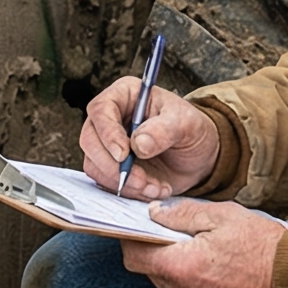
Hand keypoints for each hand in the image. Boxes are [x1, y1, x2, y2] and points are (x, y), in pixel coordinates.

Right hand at [79, 75, 219, 200]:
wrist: (198, 157)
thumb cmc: (191, 130)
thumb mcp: (187, 124)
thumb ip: (164, 130)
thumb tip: (138, 144)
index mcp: (125, 95)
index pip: (101, 109)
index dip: (108, 133)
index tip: (123, 155)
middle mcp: (111, 118)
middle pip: (89, 140)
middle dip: (113, 166)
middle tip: (141, 180)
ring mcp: (107, 145)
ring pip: (95, 166)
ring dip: (124, 183)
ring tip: (155, 186)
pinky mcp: (111, 168)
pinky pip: (106, 183)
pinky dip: (129, 191)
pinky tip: (153, 189)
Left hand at [123, 200, 286, 287]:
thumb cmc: (264, 247)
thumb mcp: (224, 216)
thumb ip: (183, 214)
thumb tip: (155, 213)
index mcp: (181, 267)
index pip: (134, 257)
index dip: (134, 241)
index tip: (141, 232)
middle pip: (156, 275)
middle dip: (167, 258)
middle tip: (193, 244)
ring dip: (185, 280)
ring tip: (216, 266)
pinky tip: (224, 287)